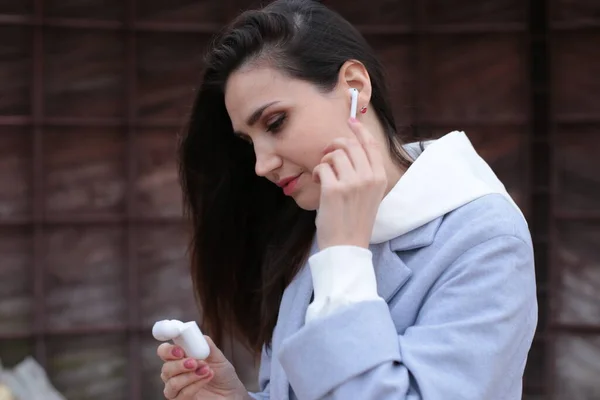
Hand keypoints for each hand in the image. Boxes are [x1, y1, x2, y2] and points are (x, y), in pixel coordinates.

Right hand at [157, 336, 247, 398]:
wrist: (232, 393)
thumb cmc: (223, 374)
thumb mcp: (218, 356)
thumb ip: (206, 345)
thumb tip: (197, 335)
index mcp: (180, 358)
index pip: (164, 352)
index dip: (167, 350)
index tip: (180, 350)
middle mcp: (175, 373)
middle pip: (165, 368)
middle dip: (179, 364)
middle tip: (195, 362)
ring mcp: (177, 389)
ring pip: (171, 384)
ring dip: (189, 376)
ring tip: (206, 370)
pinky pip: (181, 395)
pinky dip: (195, 385)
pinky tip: (207, 378)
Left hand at [312, 117, 386, 249]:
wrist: (347, 245)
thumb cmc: (354, 220)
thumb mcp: (369, 194)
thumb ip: (364, 172)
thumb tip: (348, 146)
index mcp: (380, 177)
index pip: (371, 145)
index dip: (359, 130)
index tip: (351, 120)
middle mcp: (369, 177)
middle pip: (350, 145)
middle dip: (334, 145)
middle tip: (326, 155)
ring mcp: (352, 183)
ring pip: (335, 154)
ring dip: (324, 160)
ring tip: (322, 174)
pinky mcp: (334, 189)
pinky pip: (322, 167)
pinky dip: (316, 172)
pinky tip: (317, 181)